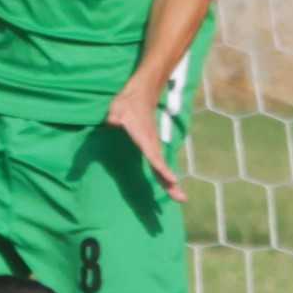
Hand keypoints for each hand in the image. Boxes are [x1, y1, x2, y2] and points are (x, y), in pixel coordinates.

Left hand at [103, 83, 180, 202]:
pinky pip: (160, 165)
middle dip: (171, 184)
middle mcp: (152, 145)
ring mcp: (154, 146)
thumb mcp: (116, 110)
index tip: (172, 180)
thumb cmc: (128, 103)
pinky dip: (165, 177)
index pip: (154, 157)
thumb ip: (113, 118)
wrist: (142, 93)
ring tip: (180, 198)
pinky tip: (170, 187)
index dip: (162, 169)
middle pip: (162, 168)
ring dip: (171, 184)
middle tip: (182, 199)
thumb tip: (111, 122)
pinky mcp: (153, 147)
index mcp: (144, 139)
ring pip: (163, 168)